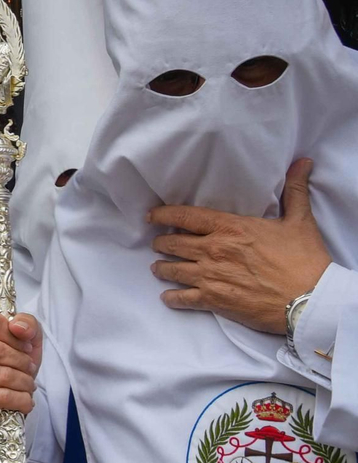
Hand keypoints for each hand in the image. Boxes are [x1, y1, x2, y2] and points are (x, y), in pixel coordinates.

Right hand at [0, 310, 40, 441]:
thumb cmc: (10, 363)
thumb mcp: (26, 338)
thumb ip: (28, 324)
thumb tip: (18, 327)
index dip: (16, 336)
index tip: (26, 347)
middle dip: (22, 362)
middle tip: (30, 368)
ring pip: (1, 375)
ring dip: (24, 382)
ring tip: (28, 385)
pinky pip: (1, 396)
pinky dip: (20, 399)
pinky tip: (24, 399)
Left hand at [149, 158, 330, 333]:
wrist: (309, 299)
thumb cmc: (305, 260)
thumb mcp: (300, 221)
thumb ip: (295, 191)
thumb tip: (302, 162)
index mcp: (230, 228)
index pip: (186, 216)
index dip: (164, 214)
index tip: (152, 215)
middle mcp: (214, 250)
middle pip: (173, 243)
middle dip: (161, 243)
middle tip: (158, 243)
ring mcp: (210, 275)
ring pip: (173, 270)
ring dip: (162, 268)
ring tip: (158, 268)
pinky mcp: (214, 300)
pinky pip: (182, 298)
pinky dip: (172, 298)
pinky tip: (168, 297)